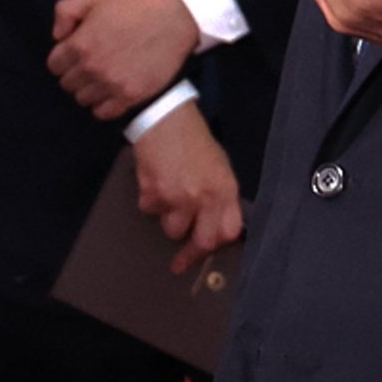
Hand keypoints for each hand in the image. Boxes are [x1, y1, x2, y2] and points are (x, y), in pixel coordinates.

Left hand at [47, 0, 199, 118]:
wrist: (173, 19)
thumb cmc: (133, 5)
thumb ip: (65, 10)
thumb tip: (57, 37)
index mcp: (80, 44)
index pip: (55, 65)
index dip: (65, 57)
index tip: (79, 51)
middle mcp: (92, 68)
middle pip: (67, 84)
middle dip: (76, 72)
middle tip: (94, 61)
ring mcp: (111, 85)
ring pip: (83, 99)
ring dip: (90, 89)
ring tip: (104, 75)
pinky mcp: (130, 96)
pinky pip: (103, 112)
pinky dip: (104, 104)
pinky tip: (113, 88)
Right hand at [133, 101, 243, 273]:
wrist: (165, 119)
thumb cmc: (195, 140)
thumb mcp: (219, 165)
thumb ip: (221, 195)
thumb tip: (218, 222)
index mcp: (225, 188)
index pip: (229, 232)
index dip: (220, 244)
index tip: (211, 250)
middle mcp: (203, 198)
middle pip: (202, 242)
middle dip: (191, 255)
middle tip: (181, 262)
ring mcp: (177, 199)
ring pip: (172, 230)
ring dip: (171, 219)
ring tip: (171, 194)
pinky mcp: (152, 196)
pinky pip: (151, 212)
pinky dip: (152, 202)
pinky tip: (156, 181)